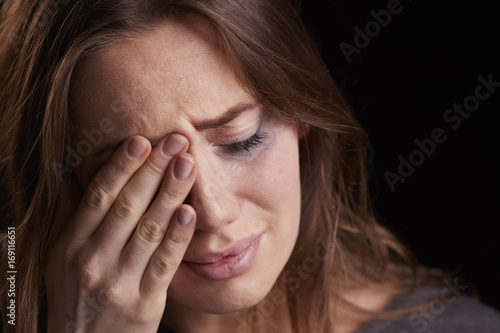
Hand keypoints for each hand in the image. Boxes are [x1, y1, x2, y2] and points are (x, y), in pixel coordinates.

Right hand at [45, 134, 195, 332]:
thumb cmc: (75, 294)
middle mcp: (93, 260)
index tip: (141, 141)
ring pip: (148, 230)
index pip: (99, 197)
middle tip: (176, 141)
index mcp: (71, 244)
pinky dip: (177, 236)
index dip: (121, 167)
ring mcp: (120, 282)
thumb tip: (69, 175)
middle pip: (127, 207)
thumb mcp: (59, 256)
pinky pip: (164, 264)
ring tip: (188, 164)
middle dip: (153, 170)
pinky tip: (189, 211)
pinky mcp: (145, 302)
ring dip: (170, 193)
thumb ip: (69, 215)